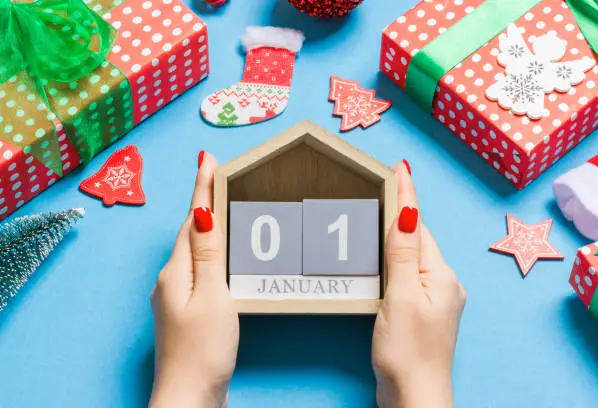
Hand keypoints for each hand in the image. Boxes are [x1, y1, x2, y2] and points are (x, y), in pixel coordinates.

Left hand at [150, 152, 238, 407]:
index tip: (206, 159)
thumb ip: (209, 255)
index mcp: (177, 271)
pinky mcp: (185, 311)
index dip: (201, 189)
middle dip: (203, 203)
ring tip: (220, 208)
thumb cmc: (204, 349)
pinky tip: (220, 256)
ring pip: (193, 251)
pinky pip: (198, 270)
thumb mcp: (212, 296)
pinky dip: (209, 254)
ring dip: (206, 227)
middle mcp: (171, 279)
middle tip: (216, 176)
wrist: (189, 396)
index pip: (193, 220)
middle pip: (190, 232)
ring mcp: (175, 296)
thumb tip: (203, 214)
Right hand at [372, 161, 465, 407]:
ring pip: (415, 257)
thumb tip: (408, 212)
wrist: (415, 398)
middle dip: (402, 213)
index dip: (407, 196)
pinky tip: (385, 260)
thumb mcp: (400, 297)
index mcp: (440, 275)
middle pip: (419, 239)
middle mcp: (443, 283)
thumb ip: (402, 254)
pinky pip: (411, 276)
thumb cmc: (407, 351)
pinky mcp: (425, 314)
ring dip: (398, 237)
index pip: (418, 225)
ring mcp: (437, 300)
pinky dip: (397, 261)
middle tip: (385, 185)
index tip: (401, 167)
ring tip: (382, 216)